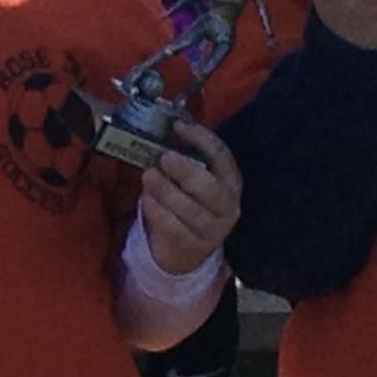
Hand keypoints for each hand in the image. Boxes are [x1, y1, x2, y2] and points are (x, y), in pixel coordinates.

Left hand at [140, 121, 240, 274]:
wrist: (185, 249)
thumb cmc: (187, 202)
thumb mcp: (191, 178)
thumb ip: (184, 155)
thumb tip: (166, 127)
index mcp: (230, 182)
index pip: (222, 157)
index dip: (202, 139)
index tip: (178, 126)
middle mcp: (227, 206)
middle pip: (212, 189)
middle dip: (187, 172)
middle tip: (165, 157)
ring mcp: (212, 230)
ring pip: (193, 211)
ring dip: (168, 192)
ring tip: (149, 176)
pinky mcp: (193, 248)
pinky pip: (176, 229)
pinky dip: (159, 213)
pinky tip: (146, 200)